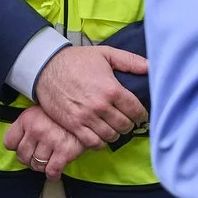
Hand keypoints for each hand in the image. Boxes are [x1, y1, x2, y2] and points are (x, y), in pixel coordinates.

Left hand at [4, 106, 87, 177]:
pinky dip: (52, 175)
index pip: (9, 142)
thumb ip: (26, 126)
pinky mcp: (64, 151)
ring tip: (46, 162)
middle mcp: (36, 130)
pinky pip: (52, 170)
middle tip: (35, 157)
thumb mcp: (38, 112)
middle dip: (27, 159)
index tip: (22, 147)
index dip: (15, 147)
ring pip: (36, 165)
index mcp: (27, 119)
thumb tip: (16, 146)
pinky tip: (54, 172)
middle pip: (22, 155)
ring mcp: (50, 141)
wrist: (85, 112)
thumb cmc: (59, 114)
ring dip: (40, 167)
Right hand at [32, 44, 150, 147]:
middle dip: (129, 124)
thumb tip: (151, 67)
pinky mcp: (73, 125)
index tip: (140, 115)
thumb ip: (130, 60)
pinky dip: (100, 142)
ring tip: (113, 127)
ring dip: (115, 133)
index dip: (141, 114)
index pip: (136, 111)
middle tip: (126, 120)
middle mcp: (101, 106)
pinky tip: (100, 135)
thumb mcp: (106, 53)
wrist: (46, 67)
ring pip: (111, 136)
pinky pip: (93, 143)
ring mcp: (87, 118)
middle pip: (125, 126)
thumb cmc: (77, 60)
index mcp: (112, 89)